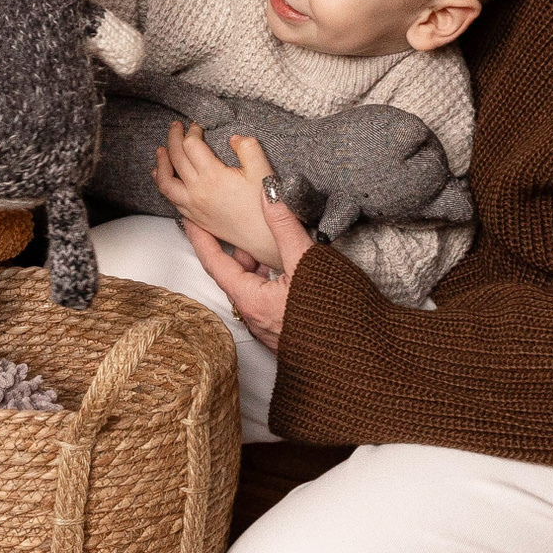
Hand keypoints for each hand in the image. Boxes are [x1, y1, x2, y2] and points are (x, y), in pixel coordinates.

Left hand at [153, 122, 277, 265]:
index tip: (198, 125)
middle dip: (173, 138)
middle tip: (175, 126)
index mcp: (213, 176)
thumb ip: (248, 148)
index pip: (191, 145)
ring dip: (161, 163)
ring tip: (161, 150)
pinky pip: (171, 199)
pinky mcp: (195, 218)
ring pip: (165, 182)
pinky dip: (163, 184)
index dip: (193, 130)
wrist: (264, 239)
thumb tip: (233, 139)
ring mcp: (194, 206)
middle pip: (175, 158)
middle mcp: (198, 191)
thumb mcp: (263, 171)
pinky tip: (161, 177)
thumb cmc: (264, 206)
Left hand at [181, 137, 315, 351]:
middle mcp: (255, 317)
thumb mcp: (307, 261)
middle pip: (234, 274)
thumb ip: (285, 227)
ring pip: (253, 286)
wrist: (363, 359)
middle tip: (236, 221)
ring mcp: (270, 327)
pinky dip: (270, 277)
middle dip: (235, 247)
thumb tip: (269, 193)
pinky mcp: (287, 331)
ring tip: (266, 240)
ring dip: (256, 262)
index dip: (201, 237)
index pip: (214, 263)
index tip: (190, 218)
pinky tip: (289, 267)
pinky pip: (269, 298)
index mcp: (251, 300)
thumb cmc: (335, 314)